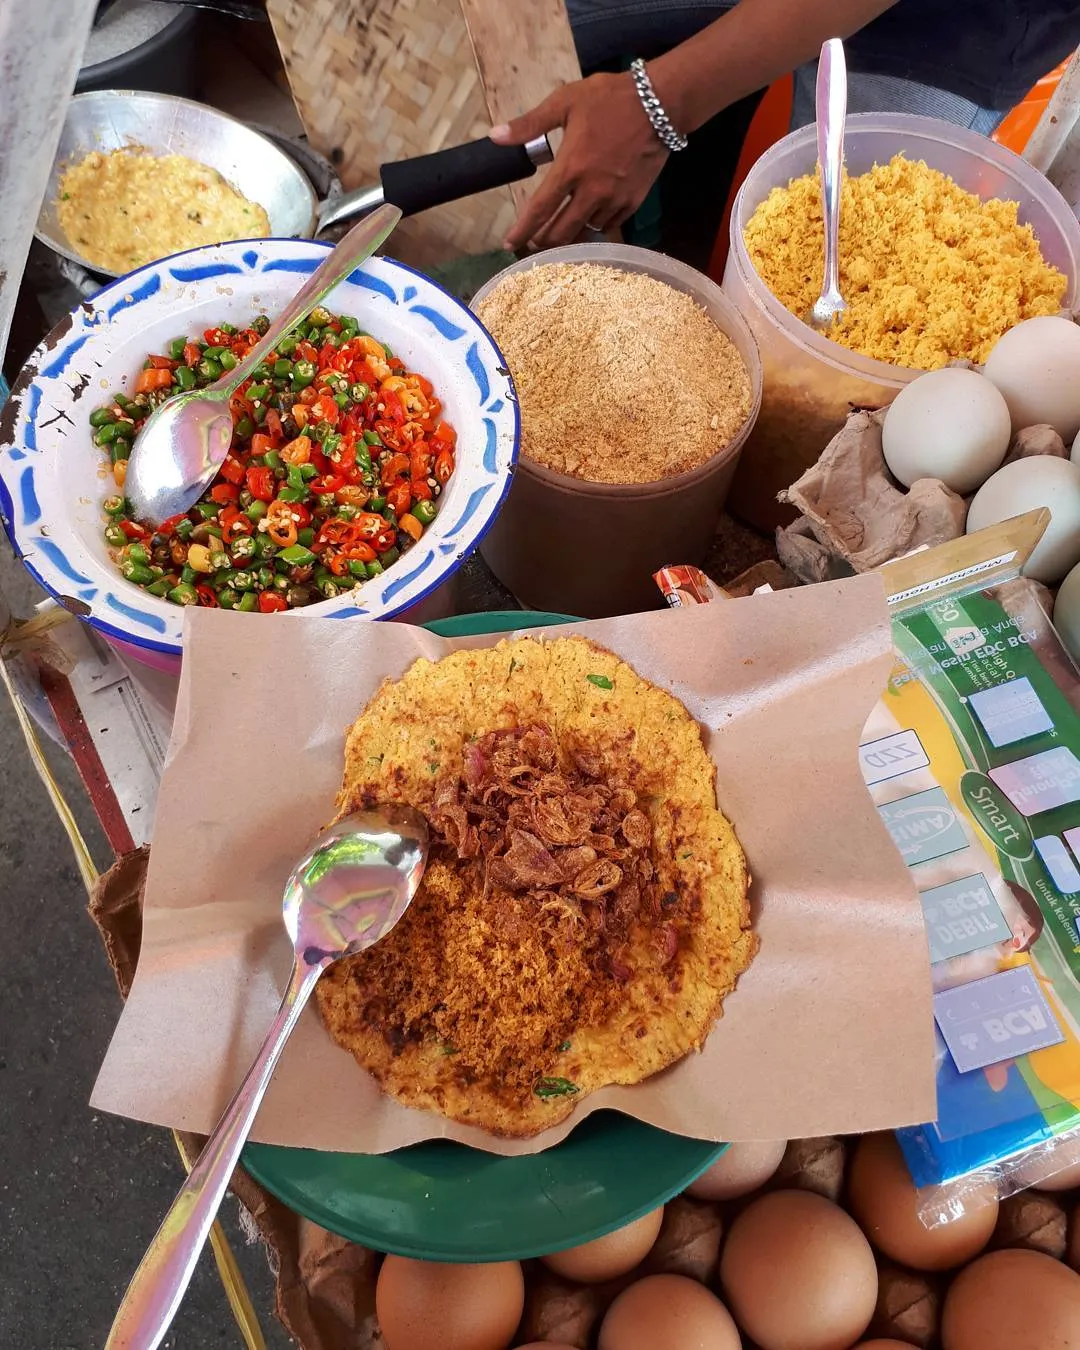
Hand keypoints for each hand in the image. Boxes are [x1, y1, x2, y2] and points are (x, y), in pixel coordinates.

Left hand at [491, 71, 668, 250]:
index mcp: (570, 168)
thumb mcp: (565, 101)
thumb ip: (529, 124)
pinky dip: (595, 225)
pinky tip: (589, 217)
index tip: (509, 244)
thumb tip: (495, 136)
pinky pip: (609, 224)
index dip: (522, 231)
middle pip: (561, 232)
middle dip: (544, 240)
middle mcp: (591, 191)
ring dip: (570, 234)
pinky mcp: (633, 201)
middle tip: (536, 239)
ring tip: (562, 229)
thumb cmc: (610, 98)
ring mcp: (614, 199)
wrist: (660, 103)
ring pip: (585, 232)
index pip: (539, 210)